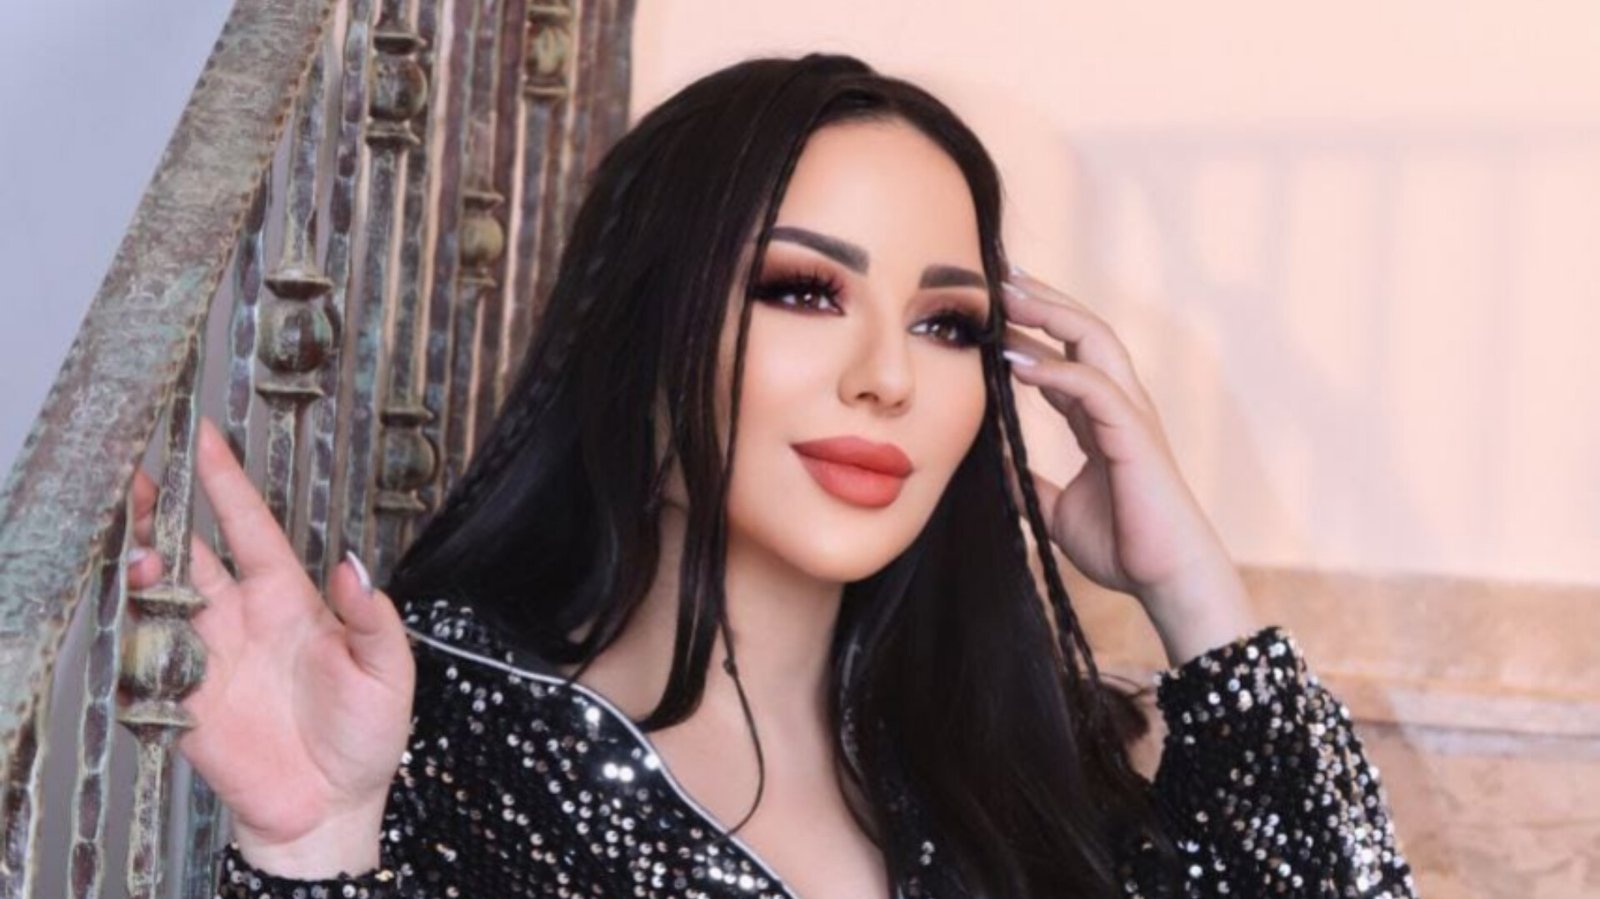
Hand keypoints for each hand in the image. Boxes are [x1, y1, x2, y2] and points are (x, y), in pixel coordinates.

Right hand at [122, 416, 415, 876]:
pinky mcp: (182, 699)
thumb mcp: (389, 672)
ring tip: (144, 545)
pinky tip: (143, 610)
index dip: (226, 483)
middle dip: (161, 510)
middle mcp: (240, 617)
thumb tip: (355, 568)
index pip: (251, 527)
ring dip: (147, 565)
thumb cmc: (366, 736)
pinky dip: (139, 630)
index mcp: (288, 599)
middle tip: (138, 473)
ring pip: (162, 593)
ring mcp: (207, 655)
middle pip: (191, 550)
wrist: (330, 807)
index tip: (204, 438)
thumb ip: (374, 620)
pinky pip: (148, 655)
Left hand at [997, 266, 1249, 634]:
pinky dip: (1055, 370)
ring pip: (1093, 342)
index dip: (1028, 330)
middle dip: (1040, 301)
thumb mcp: (1055, 509)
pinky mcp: (1134, 435)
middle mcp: (1119, 405)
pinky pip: (1093, 387)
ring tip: (1006, 296)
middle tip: (997, 275)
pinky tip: (1017, 361)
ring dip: (1049, 315)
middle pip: (1082, 332)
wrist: (1166, 580)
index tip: (988, 306)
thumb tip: (991, 469)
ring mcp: (1131, 415)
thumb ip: (1028, 483)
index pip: (1064, 356)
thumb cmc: (1124, 546)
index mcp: (1101, 418)